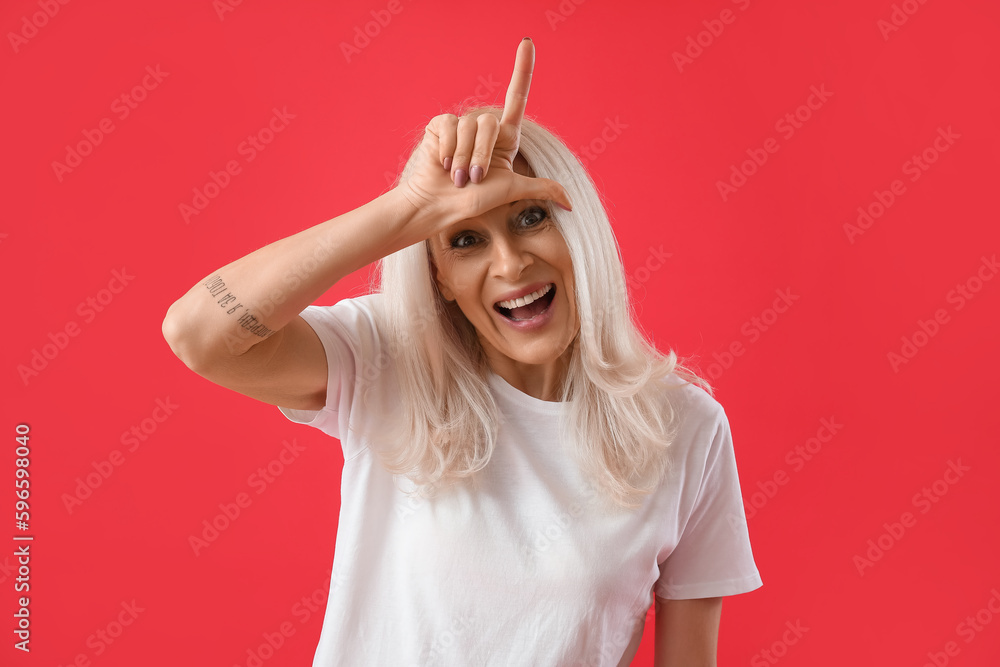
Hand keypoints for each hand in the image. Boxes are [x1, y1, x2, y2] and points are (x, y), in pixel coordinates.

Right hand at [396, 38, 572, 235]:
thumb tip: (572, 203)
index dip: (522, 69)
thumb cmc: (474, 201)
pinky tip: (444, 164)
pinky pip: (449, 126)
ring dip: (464, 158)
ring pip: (469, 127)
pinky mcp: (441, 126)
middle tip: (473, 179)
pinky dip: (448, 150)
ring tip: (458, 177)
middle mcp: (483, 128)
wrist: (439, 206)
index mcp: (504, 138)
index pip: (517, 97)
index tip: (527, 42)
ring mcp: (461, 126)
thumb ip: (542, 189)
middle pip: (490, 123)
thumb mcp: (513, 191)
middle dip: (482, 156)